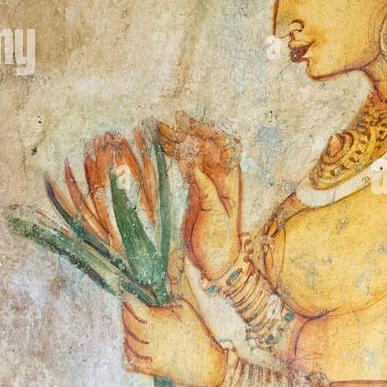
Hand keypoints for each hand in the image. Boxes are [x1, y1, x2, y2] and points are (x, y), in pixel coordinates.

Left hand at [122, 296, 224, 386]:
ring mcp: (150, 354)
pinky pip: (132, 360)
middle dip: (125, 314)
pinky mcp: (151, 368)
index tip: (126, 295)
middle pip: (129, 324)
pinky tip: (128, 345)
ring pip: (129, 342)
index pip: (135, 308)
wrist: (206, 362)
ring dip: (126, 332)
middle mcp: (151, 338)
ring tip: (127, 325)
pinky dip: (128, 352)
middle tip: (125, 308)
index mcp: (159, 321)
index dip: (128, 300)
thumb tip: (152, 305)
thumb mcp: (186, 310)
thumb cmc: (197, 334)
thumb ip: (167, 305)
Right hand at [157, 113, 241, 280]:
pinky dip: (173, 154)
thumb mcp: (214, 214)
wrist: (215, 261)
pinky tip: (160, 145)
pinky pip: (185, 166)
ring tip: (156, 129)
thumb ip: (205, 189)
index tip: (186, 130)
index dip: (207, 134)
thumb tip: (191, 165)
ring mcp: (206, 182)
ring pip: (192, 154)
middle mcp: (219, 177)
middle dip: (186, 132)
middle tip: (163, 125)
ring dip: (177, 140)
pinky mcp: (195, 190)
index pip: (223, 147)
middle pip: (205, 146)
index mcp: (229, 180)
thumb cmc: (219, 240)